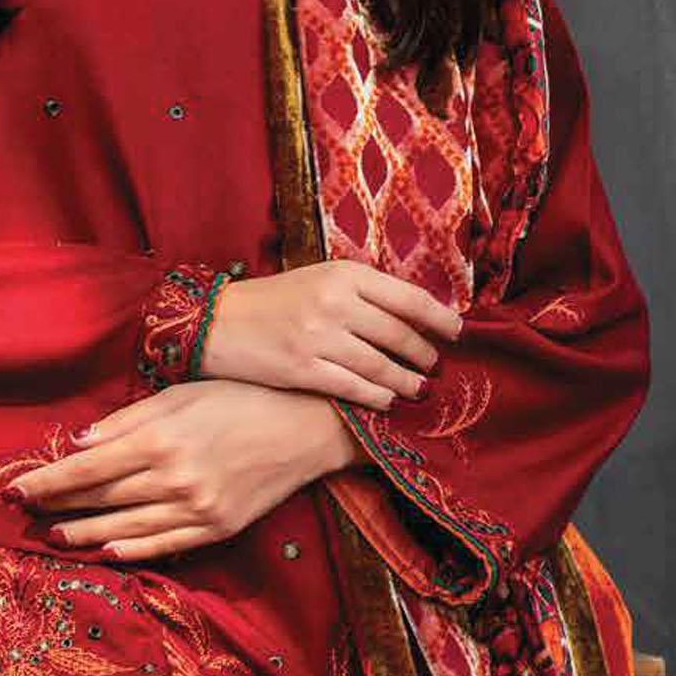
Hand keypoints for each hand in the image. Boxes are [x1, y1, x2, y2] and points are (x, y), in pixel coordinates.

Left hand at [5, 380, 355, 560]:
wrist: (306, 424)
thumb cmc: (242, 395)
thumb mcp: (182, 393)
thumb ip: (129, 419)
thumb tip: (79, 440)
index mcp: (161, 436)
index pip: (87, 466)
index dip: (48, 479)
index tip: (14, 487)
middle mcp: (174, 476)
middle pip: (101, 496)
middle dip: (57, 502)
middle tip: (24, 508)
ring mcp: (196, 507)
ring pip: (125, 526)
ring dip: (84, 530)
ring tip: (54, 533)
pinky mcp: (217, 527)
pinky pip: (164, 544)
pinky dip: (131, 549)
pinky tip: (106, 549)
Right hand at [202, 258, 462, 407]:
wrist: (218, 321)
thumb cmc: (274, 301)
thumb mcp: (318, 280)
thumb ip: (361, 293)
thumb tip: (412, 316)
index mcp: (343, 274)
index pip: (409, 298)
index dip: (440, 319)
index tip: (457, 332)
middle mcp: (335, 302)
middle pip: (401, 335)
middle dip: (425, 355)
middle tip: (436, 366)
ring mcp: (320, 337)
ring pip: (382, 367)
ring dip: (408, 381)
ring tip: (419, 389)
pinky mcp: (304, 369)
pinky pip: (356, 389)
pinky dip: (379, 398)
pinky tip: (388, 402)